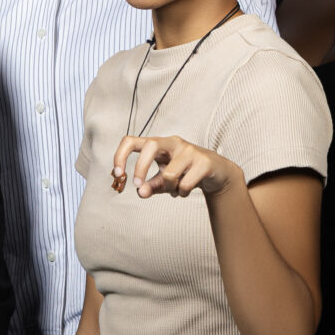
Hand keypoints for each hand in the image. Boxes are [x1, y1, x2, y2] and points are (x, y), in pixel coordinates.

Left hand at [110, 133, 241, 199]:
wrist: (217, 172)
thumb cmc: (186, 173)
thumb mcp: (164, 181)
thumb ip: (150, 186)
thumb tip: (140, 192)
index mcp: (158, 144)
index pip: (131, 141)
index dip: (120, 156)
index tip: (117, 174)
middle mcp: (172, 142)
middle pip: (150, 145)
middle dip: (140, 168)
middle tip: (138, 186)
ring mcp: (189, 150)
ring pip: (169, 173)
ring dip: (169, 188)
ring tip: (176, 189)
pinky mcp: (204, 161)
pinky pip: (185, 184)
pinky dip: (182, 193)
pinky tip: (186, 190)